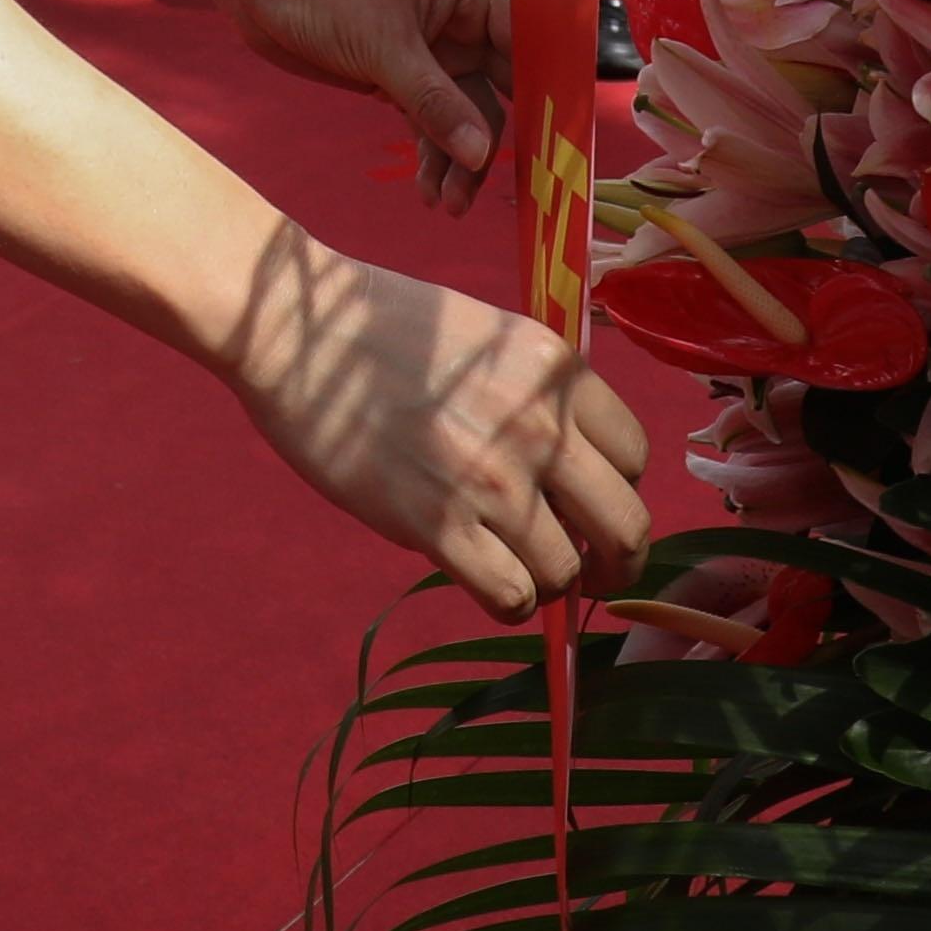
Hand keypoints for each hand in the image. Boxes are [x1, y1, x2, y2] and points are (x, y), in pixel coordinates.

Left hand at [222, 0, 515, 207]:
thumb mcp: (385, 46)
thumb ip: (435, 102)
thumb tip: (481, 154)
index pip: (525, 44)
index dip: (544, 92)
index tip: (555, 146)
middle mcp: (456, 23)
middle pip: (498, 89)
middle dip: (495, 141)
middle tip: (498, 192)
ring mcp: (427, 53)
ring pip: (461, 114)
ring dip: (457, 159)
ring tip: (446, 205)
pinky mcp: (396, 77)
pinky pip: (428, 121)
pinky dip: (430, 154)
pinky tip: (427, 190)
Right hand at [223, 228, 654, 616]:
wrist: (295, 329)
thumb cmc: (380, 326)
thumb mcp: (488, 337)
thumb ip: (539, 396)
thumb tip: (571, 478)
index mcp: (556, 370)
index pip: (635, 457)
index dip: (617, 491)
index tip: (590, 507)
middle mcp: (540, 425)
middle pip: (626, 527)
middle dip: (615, 562)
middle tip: (591, 571)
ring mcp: (492, 478)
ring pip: (565, 572)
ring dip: (546, 582)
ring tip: (513, 567)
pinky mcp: (438, 524)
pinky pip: (510, 596)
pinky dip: (507, 604)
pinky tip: (485, 583)